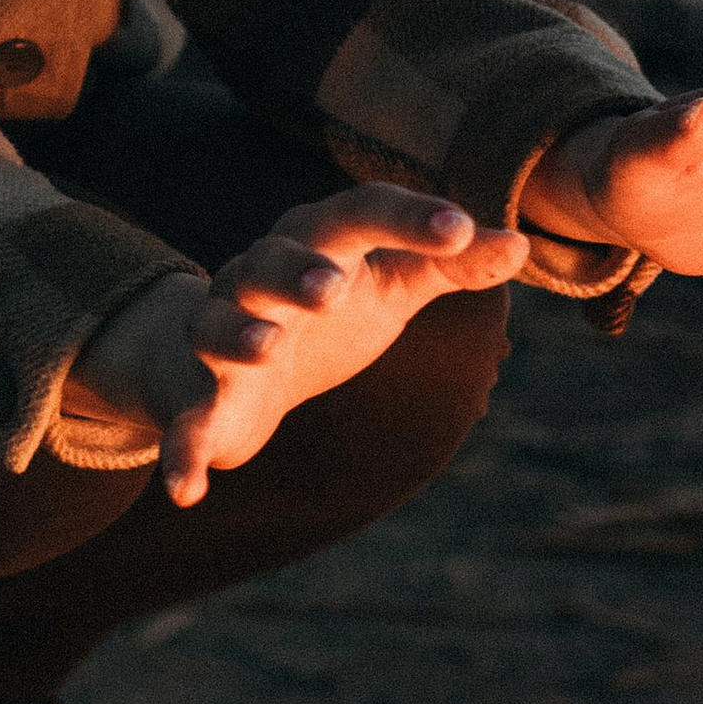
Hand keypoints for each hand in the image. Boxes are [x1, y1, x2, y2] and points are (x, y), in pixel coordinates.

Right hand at [69, 186, 529, 505]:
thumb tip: (520, 246)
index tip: (462, 230)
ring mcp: (221, 335)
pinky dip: (182, 453)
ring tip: (264, 348)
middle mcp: (258, 277)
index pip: (360, 213)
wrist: (214, 357)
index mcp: (315, 240)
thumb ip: (448, 263)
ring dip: (237, 335)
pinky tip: (187, 490)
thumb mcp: (389, 282)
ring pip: (216, 325)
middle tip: (333, 287)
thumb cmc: (325, 310)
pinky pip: (184, 424)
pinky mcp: (197, 399)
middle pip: (271, 262)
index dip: (409, 218)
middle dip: (298, 274)